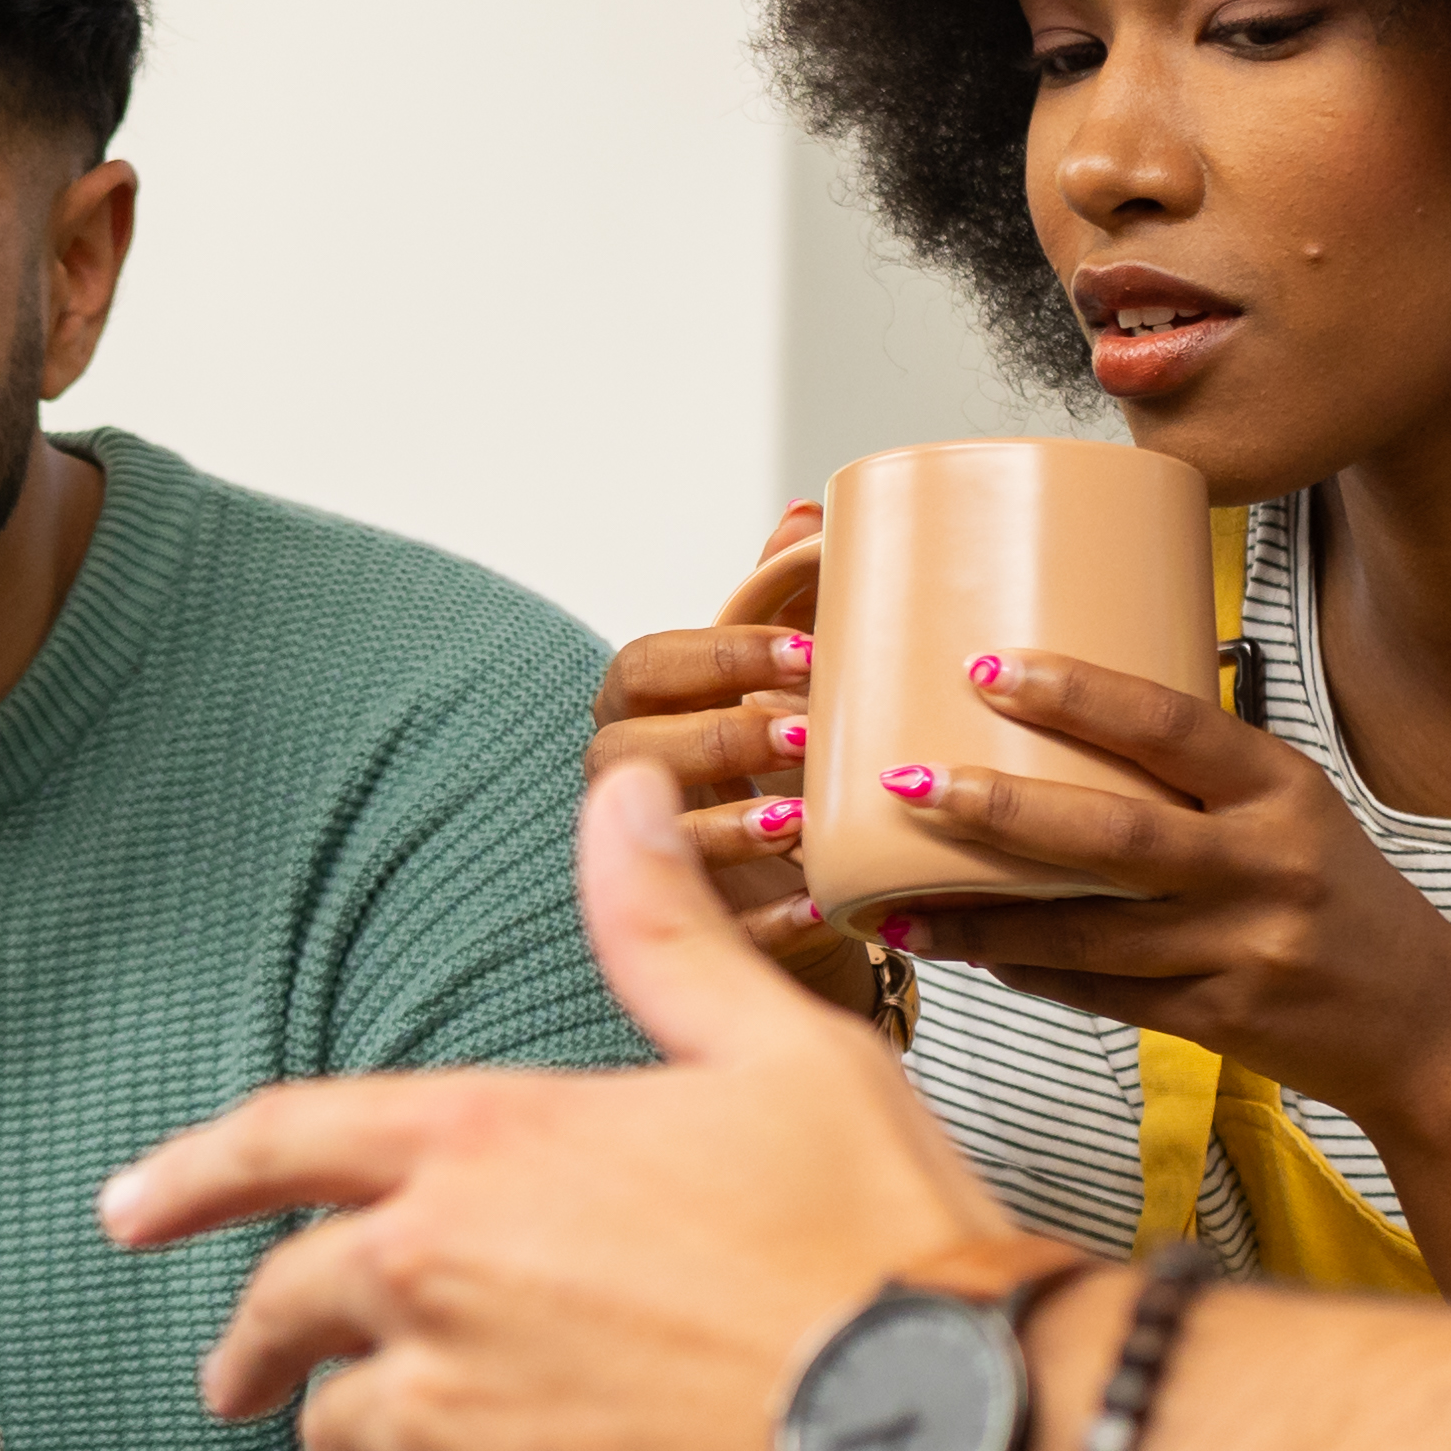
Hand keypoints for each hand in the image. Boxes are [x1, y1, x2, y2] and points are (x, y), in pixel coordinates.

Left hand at [102, 766, 1021, 1450]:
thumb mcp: (786, 1057)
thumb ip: (664, 943)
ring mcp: (441, 1427)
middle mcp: (430, 1279)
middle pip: (284, 1315)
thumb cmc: (886, 1254)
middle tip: (248, 1391)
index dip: (189, 1174)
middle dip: (259, 1352)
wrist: (954, 1446)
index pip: (284, 1140)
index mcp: (489, 1147)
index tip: (126, 1212)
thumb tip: (617, 798)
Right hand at [583, 513, 860, 1011]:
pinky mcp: (688, 931)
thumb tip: (805, 519)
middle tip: (809, 736)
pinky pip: (708, 930)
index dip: (722, 656)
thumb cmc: (794, 758)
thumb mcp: (795, 678)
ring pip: (654, 841)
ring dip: (729, 828)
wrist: (815, 868)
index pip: (647, 666)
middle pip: (631, 752)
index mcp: (644, 705)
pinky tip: (824, 904)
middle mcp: (627, 779)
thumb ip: (787, 600)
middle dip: (723, 738)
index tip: (809, 655)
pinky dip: (768, 916)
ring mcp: (647, 858)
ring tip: (804, 824)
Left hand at [868, 656, 1450, 1144]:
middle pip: (1113, 832)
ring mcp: (1243, 947)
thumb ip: (1198, 775)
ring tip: (894, 899)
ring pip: (1087, 932)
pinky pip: (1098, 994)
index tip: (985, 666)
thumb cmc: (1337, 896)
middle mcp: (1267, 864)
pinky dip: (1026, 972)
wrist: (1424, 1026)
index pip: (1171, 724)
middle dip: (999, 808)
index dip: (1077, 692)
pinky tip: (964, 948)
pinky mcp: (1219, 1020)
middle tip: (906, 782)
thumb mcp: (1292, 811)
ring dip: (982, 917)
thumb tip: (1057, 716)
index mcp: (1283, 787)